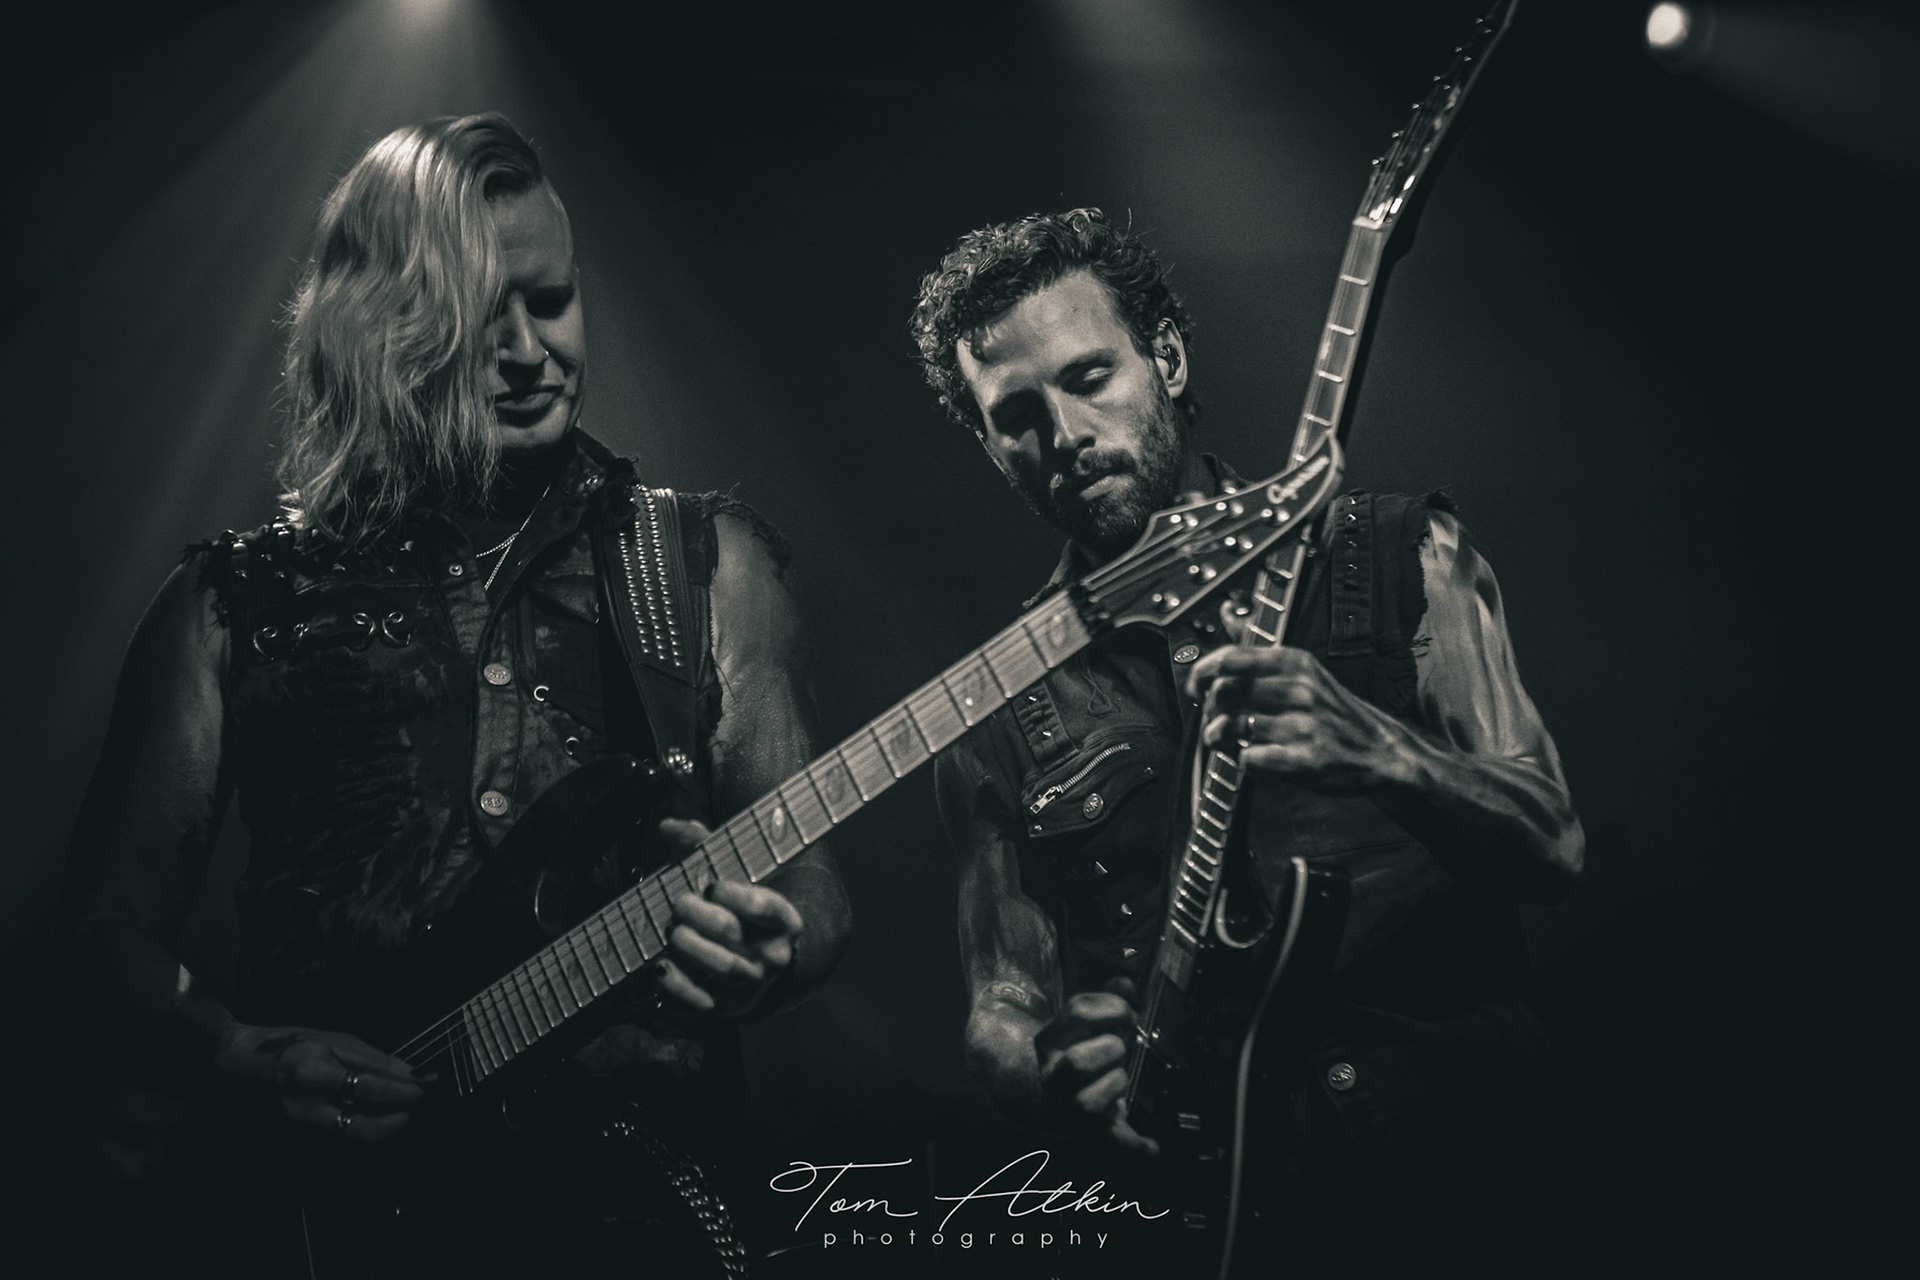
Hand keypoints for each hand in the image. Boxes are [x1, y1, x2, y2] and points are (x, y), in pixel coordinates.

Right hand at [214, 1023, 425, 1142]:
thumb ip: (374, 1060)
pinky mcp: (301, 1132)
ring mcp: (301, 1123)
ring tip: (402, 1114)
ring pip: (351, 1133)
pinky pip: (341, 1133)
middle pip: (358, 1125)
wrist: (244, 1063)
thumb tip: (412, 1074)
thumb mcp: (337, 1041)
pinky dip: (365, 1126)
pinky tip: (381, 1117)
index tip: (425, 1088)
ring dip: (382, 1126)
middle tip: (414, 1110)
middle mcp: (304, 1105)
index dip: (400, 1090)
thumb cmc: (296, 1043)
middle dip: (393, 1122)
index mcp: (312, 1072)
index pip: (366, 1087)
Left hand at [652, 817, 804, 1017]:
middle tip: (680, 902)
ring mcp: (752, 984)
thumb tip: (668, 825)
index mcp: (785, 921)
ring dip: (689, 945)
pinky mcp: (727, 1006)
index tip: (711, 884)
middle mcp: (774, 955)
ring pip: (721, 967)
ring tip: (672, 929)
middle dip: (698, 914)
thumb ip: (703, 847)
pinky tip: (659, 966)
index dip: (731, 893)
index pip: (762, 905)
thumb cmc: (740, 910)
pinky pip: (702, 999)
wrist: (762, 962)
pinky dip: (677, 984)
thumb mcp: (734, 877)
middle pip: (731, 932)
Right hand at [1031, 984, 1158, 1155]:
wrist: (1056, 1091)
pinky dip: (1133, 1146)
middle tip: (1121, 1046)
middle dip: (1111, 1049)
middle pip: (1078, 1062)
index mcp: (1050, 1041)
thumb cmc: (1080, 1048)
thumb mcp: (1087, 1020)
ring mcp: (1067, 1106)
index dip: (1111, 1007)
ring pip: (1087, 1103)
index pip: (1078, 1012)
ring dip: (1115, 1085)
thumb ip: (1108, 998)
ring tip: (1120, 1076)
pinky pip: (1108, 1142)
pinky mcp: (1089, 1131)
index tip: (1127, 1013)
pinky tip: (1153, 1147)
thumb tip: (1127, 982)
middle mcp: (1053, 1076)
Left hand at [1186, 624, 1411, 795]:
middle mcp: (1299, 689)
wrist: (1383, 752)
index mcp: (1296, 663)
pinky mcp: (1305, 760)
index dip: (1201, 675)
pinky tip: (1253, 758)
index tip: (1195, 689)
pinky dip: (1242, 762)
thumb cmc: (1335, 713)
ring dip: (1217, 738)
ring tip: (1224, 742)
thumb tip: (1226, 611)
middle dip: (1208, 710)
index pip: (1231, 658)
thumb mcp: (1305, 671)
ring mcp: (1303, 725)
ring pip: (1231, 726)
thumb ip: (1260, 648)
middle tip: (1213, 720)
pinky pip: (1250, 759)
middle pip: (1224, 692)